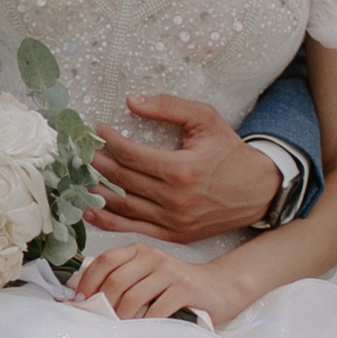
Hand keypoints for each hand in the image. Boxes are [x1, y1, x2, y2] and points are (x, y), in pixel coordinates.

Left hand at [70, 235, 237, 324]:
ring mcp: (170, 272)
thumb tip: (86, 296)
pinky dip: (144, 324)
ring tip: (118, 329)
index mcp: (139, 251)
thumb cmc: (178, 285)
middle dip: (103, 305)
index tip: (80, 301)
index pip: (105, 261)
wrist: (220, 287)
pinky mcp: (185, 289)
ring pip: (133, 297)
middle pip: (116, 281)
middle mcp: (153, 257)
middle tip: (99, 321)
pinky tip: (142, 331)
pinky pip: (156, 310)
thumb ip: (124, 278)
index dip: (88, 282)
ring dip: (121, 318)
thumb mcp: (149, 274)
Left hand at [93, 95, 281, 240]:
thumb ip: (168, 106)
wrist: (259, 191)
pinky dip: (108, 221)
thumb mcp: (206, 119)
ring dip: (95, 192)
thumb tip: (131, 102)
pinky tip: (90, 210)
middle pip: (122, 181)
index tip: (98, 130)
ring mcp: (173, 222)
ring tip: (77, 178)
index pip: (131, 155)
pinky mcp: (174, 235)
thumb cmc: (230, 152)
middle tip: (80, 151)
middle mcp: (175, 199)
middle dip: (97, 164)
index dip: (109, 141)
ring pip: (123, 207)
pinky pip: (133, 228)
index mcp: (181, 170)